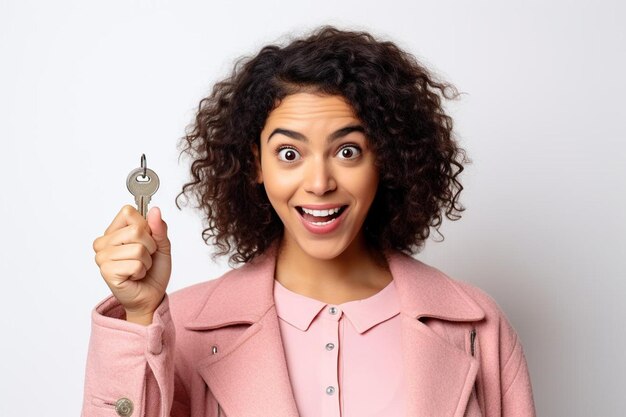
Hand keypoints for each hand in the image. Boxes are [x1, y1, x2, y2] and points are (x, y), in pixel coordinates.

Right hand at [93, 205, 171, 323]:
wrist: (151, 296)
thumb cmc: (153, 271)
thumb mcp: (161, 245)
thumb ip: (158, 227)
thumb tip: (155, 210)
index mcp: (114, 231)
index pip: (128, 212)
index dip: (145, 226)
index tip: (146, 240)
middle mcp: (103, 242)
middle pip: (136, 229)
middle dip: (150, 246)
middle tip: (145, 258)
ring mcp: (102, 257)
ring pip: (138, 248)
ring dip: (146, 261)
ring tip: (140, 268)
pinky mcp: (107, 272)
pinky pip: (135, 264)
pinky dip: (142, 271)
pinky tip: (135, 276)